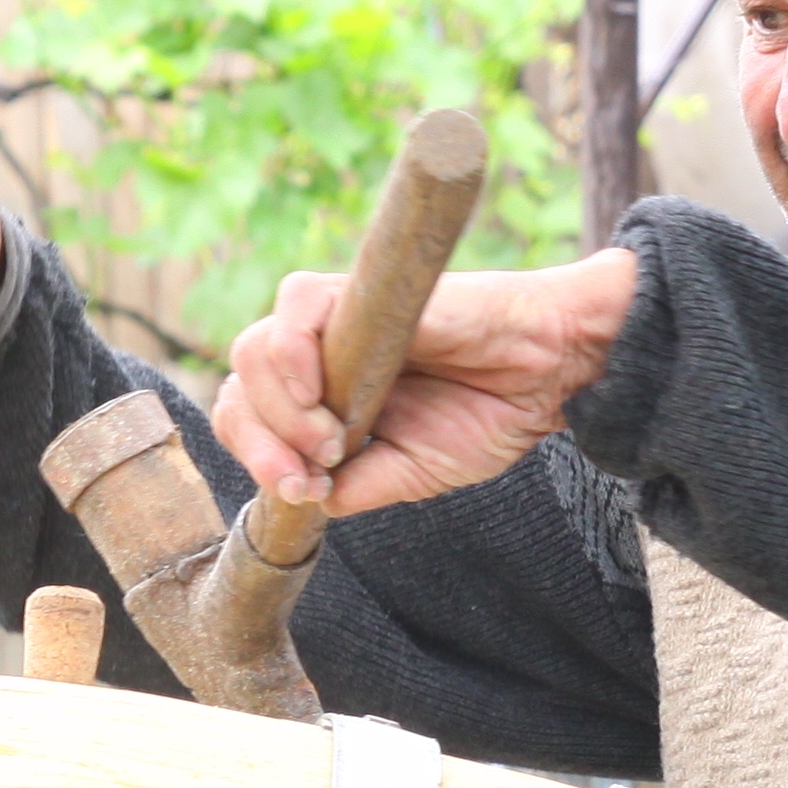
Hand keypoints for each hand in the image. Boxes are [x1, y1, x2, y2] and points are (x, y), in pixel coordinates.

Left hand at [211, 251, 639, 513]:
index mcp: (324, 395)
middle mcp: (320, 354)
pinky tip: (319, 392)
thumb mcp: (410, 473)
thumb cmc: (489, 414)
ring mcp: (338, 319)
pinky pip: (295, 305)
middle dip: (257, 443)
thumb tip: (300, 499)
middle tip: (307, 478)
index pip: (249, 418)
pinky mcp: (364, 288)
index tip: (299, 492)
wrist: (550, 375)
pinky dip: (290, 352)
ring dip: (281, 412)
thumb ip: (353, 488)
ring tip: (333, 440)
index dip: (256, 457)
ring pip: (253, 352)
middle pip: (237, 388)